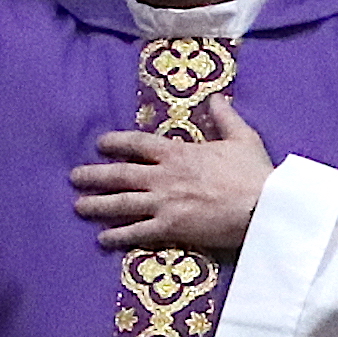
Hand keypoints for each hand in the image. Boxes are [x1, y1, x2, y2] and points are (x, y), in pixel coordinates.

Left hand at [76, 96, 275, 260]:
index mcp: (178, 153)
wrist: (262, 206)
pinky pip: (137, 232)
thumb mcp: (243, 137)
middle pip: (120, 174)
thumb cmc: (254, 173)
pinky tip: (102, 239)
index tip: (100, 144)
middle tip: (74, 177)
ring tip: (78, 205)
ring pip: (121, 203)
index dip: (116, 142)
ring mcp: (164, 203)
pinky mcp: (170, 228)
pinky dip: (118, 236)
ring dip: (97, 204)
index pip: (138, 144)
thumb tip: (216, 98)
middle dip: (94, 175)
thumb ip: (225, 117)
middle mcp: (164, 176)